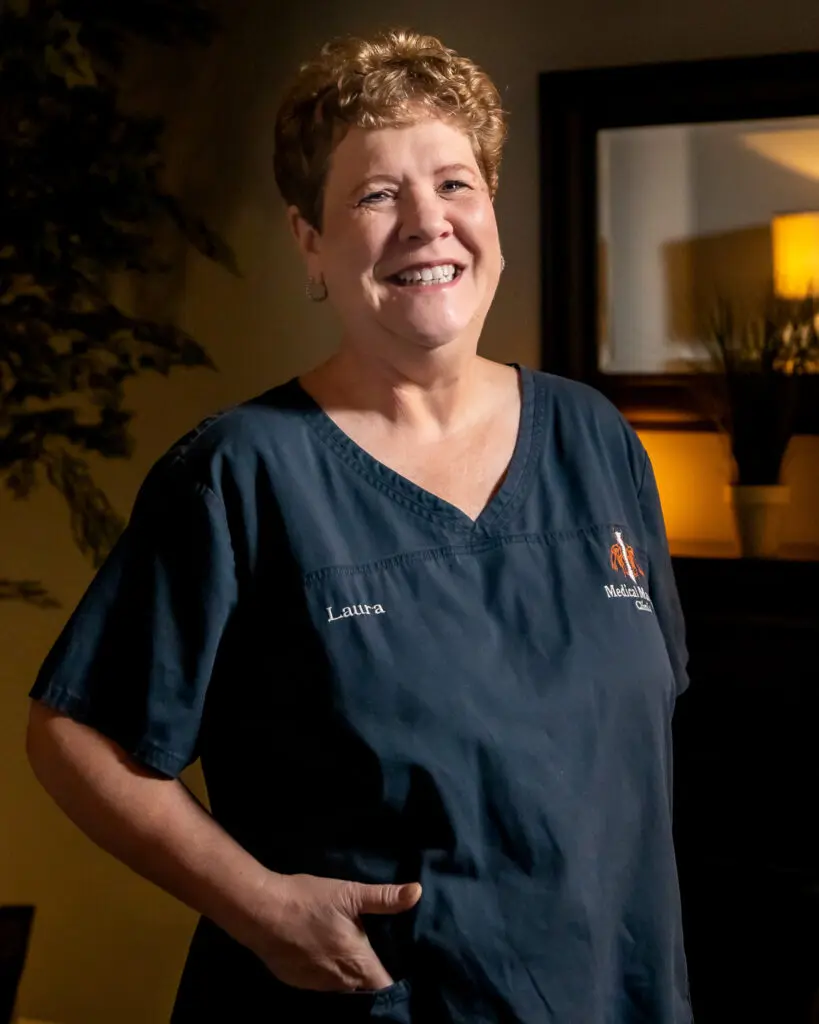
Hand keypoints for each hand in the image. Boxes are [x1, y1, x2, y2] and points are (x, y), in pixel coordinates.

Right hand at [248, 872, 421, 992]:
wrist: (261, 911)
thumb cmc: (308, 899)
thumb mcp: (349, 893)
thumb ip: (384, 898)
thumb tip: (417, 892)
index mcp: (356, 961)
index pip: (383, 986)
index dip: (393, 983)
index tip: (400, 972)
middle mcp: (339, 981)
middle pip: (363, 990)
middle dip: (371, 980)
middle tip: (376, 960)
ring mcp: (316, 985)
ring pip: (342, 990)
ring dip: (349, 979)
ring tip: (352, 960)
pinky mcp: (297, 982)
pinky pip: (321, 986)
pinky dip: (327, 976)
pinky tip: (325, 958)